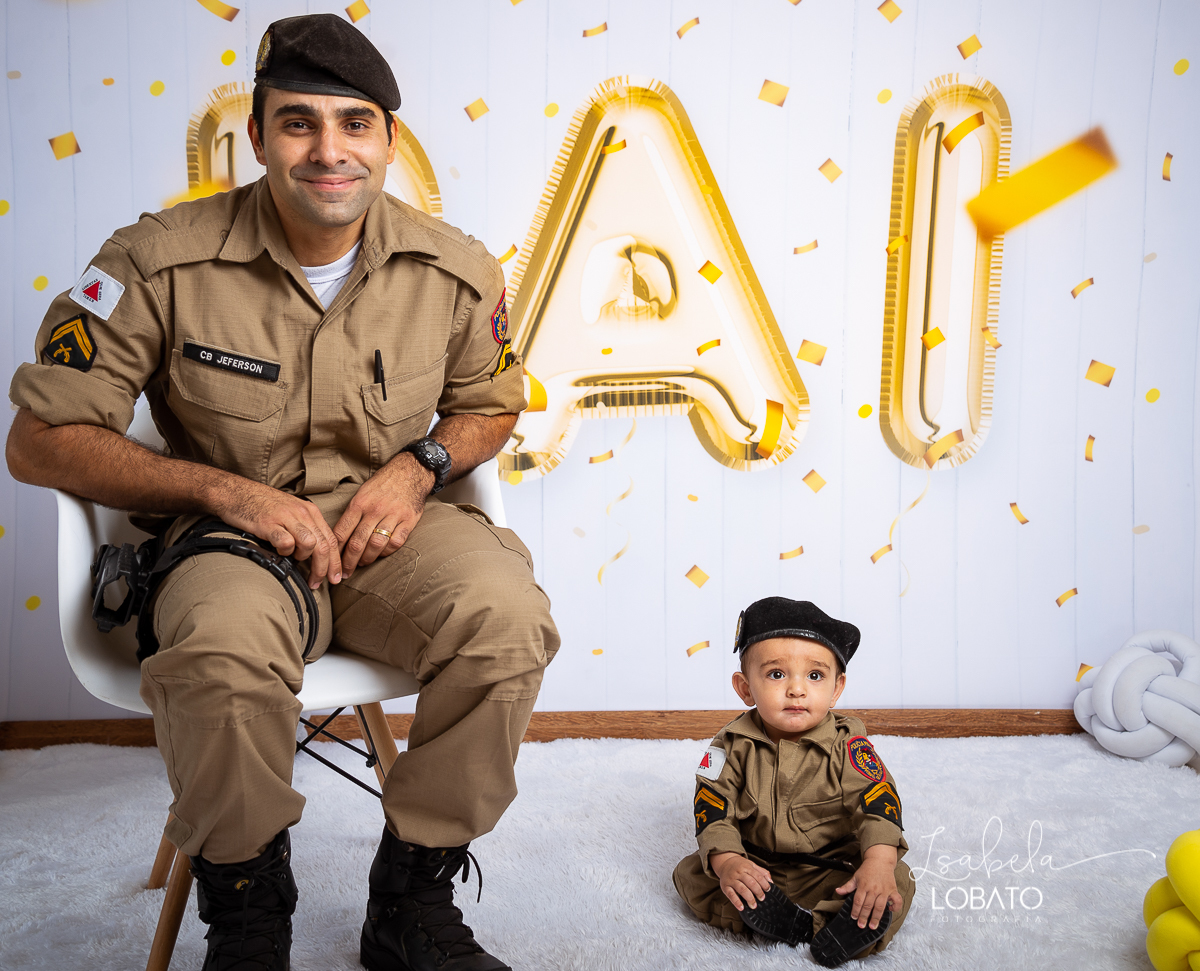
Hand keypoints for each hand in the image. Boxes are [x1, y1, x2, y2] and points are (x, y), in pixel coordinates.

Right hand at [212, 477, 341, 588]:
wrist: (236, 492)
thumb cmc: (262, 505)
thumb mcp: (291, 512)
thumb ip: (305, 529)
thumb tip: (316, 555)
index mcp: (310, 511)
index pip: (331, 540)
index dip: (335, 562)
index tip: (334, 578)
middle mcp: (302, 513)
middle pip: (323, 546)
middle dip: (324, 569)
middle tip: (317, 583)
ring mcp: (285, 517)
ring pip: (310, 544)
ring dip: (303, 558)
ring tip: (293, 560)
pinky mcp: (268, 523)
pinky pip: (286, 542)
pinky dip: (285, 551)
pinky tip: (278, 551)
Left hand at [334, 452, 434, 576]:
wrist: (410, 472)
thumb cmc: (383, 484)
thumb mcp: (362, 493)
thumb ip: (352, 513)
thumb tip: (340, 536)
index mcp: (359, 503)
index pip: (342, 531)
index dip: (335, 550)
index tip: (332, 561)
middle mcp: (375, 510)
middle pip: (357, 542)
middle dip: (349, 561)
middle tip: (345, 572)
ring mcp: (393, 515)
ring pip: (376, 545)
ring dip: (367, 559)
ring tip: (362, 564)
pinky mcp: (408, 521)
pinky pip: (395, 543)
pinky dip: (387, 552)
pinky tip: (381, 554)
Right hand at [710, 851, 773, 911]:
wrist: (724, 862)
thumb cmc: (740, 865)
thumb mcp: (751, 864)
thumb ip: (762, 872)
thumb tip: (771, 881)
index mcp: (746, 867)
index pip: (758, 876)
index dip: (764, 884)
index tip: (768, 890)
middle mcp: (738, 873)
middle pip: (751, 883)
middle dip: (758, 892)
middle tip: (762, 898)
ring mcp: (731, 879)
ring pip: (742, 889)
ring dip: (749, 898)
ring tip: (754, 905)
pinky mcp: (725, 886)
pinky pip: (731, 895)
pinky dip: (736, 902)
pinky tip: (741, 907)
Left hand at [835, 848, 901, 929]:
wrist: (880, 860)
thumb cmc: (867, 869)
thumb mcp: (856, 876)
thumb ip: (847, 886)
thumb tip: (837, 891)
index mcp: (863, 885)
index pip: (858, 901)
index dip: (855, 910)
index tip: (854, 918)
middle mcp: (874, 888)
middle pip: (868, 905)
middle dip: (864, 917)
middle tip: (862, 926)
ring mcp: (884, 890)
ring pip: (880, 906)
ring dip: (876, 917)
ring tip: (873, 926)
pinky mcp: (893, 889)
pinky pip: (897, 900)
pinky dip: (895, 906)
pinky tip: (891, 910)